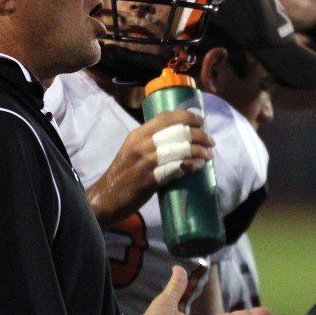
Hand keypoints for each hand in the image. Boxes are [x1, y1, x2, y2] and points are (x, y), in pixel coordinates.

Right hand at [87, 110, 213, 229]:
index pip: (166, 117)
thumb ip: (150, 143)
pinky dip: (191, 165)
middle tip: (210, 142)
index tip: (201, 120)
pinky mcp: (149, 180)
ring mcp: (145, 162)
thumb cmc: (122, 175)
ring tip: (208, 156)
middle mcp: (141, 145)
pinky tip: (199, 166)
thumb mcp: (132, 151)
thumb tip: (178, 139)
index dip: (187, 116)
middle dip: (199, 135)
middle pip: (177, 132)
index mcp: (137, 135)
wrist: (105, 198)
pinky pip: (176, 168)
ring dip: (199, 151)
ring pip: (180, 149)